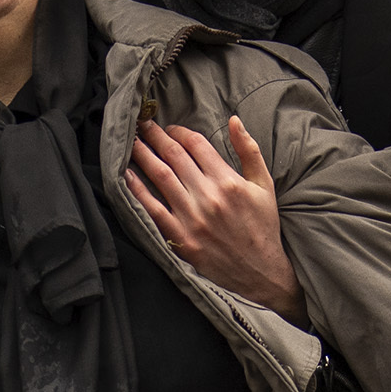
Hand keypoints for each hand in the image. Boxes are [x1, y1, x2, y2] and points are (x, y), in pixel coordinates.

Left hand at [128, 112, 297, 318]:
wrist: (261, 271)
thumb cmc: (263, 226)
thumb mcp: (264, 185)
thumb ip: (249, 150)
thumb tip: (233, 120)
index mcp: (228, 181)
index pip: (196, 144)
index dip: (179, 131)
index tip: (170, 129)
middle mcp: (208, 196)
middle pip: (174, 156)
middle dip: (155, 136)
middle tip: (141, 124)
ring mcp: (192, 218)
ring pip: (160, 176)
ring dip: (142, 155)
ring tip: (130, 142)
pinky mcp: (181, 237)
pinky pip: (153, 209)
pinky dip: (137, 190)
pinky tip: (126, 175)